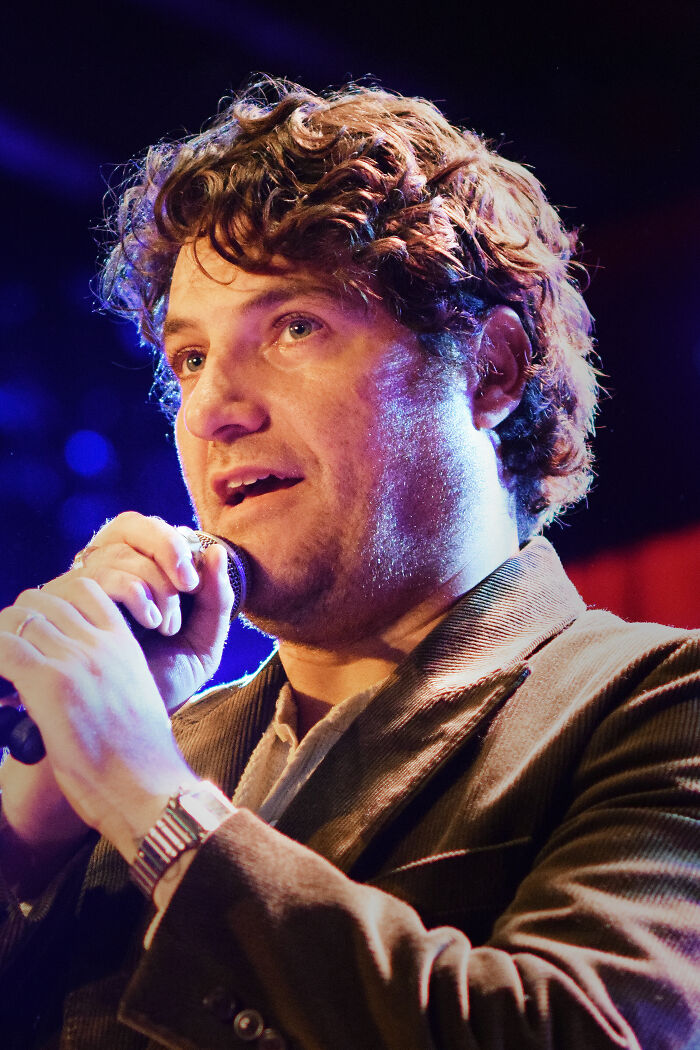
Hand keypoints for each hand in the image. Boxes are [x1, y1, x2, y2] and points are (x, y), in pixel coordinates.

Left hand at [0, 581, 199, 861]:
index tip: (35, 637)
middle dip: (14, 624)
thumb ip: (103, 672)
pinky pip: (2, 650)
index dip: (47, 604)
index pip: (80, 587)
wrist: (149, 788)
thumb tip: (61, 673)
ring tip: (3, 680)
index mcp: (123, 642)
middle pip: (38, 600)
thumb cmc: (138, 758)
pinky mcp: (51, 685)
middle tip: (9, 662)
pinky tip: (0, 691)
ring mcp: (75, 660)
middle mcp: (99, 642)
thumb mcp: (133, 696)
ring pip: (14, 620)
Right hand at [49, 514, 234, 711]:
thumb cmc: (167, 678)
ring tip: (167, 625)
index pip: (154, 529)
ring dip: (155, 585)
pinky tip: (149, 623)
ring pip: (121, 553)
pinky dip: (134, 593)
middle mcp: (109, 569)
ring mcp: (86, 584)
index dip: (177, 544)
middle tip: (188, 587)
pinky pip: (100, 576)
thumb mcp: (204, 638)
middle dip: (168, 550)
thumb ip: (216, 598)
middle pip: (133, 526)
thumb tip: (218, 552)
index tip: (197, 582)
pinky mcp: (67, 602)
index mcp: (142, 571)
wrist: (135, 720)